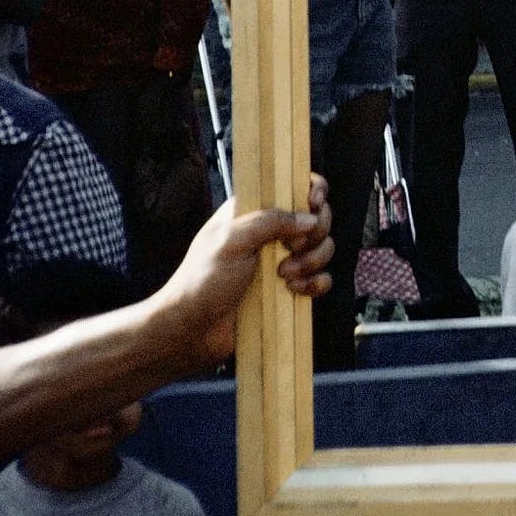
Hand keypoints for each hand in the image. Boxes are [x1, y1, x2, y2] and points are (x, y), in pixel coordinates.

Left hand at [155, 176, 333, 365]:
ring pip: (322, 248)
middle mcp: (272, 232)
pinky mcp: (290, 287)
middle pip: (316, 217)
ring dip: (312, 260)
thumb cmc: (203, 280)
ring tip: (285, 276)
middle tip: (290, 249)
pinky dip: (316, 283)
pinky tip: (295, 290)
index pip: (293, 185)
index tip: (315, 202)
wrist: (193, 330)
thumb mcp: (231, 241)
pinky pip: (321, 278)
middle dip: (314, 232)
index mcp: (254, 211)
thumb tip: (309, 219)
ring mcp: (283, 260)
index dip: (312, 189)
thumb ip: (270, 221)